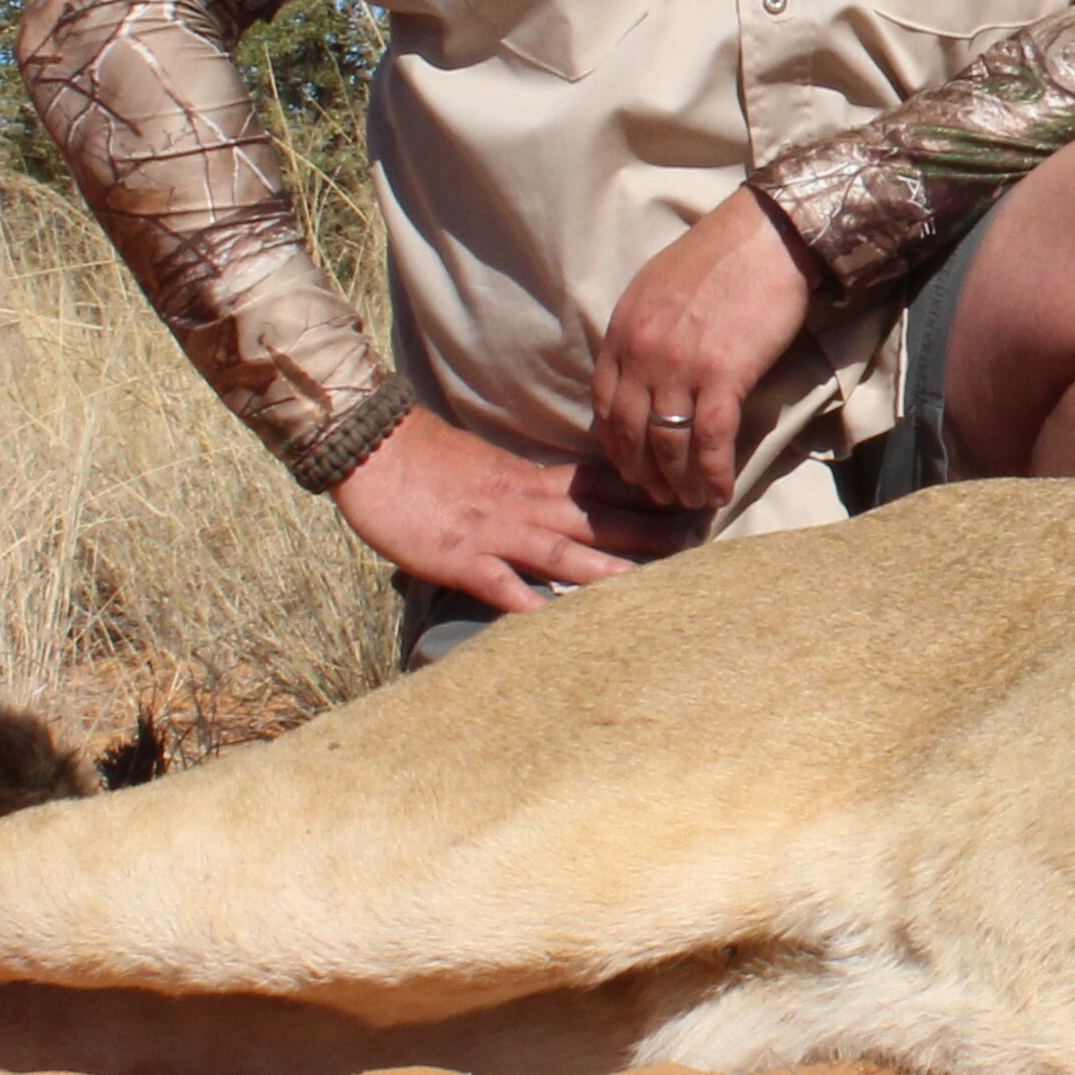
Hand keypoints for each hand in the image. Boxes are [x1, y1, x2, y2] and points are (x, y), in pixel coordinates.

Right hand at [330, 413, 693, 612]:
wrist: (375, 448)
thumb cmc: (426, 461)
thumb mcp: (489, 469)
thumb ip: (525, 487)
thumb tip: (555, 502)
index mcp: (532, 482)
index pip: (603, 485)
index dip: (647, 494)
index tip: (690, 499)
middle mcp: (525, 506)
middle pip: (600, 519)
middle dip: (650, 532)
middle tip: (699, 543)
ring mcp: (496, 533)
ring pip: (565, 552)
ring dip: (609, 571)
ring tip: (652, 588)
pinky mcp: (462, 558)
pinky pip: (503, 586)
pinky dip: (533, 605)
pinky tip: (561, 626)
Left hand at [589, 191, 816, 511]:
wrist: (766, 236)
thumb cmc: (719, 257)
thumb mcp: (656, 289)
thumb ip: (642, 332)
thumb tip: (643, 372)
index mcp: (622, 331)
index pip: (603, 403)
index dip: (615, 443)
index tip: (630, 464)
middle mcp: (641, 354)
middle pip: (629, 431)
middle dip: (642, 472)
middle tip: (658, 494)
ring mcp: (678, 367)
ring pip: (667, 444)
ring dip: (678, 483)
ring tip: (690, 502)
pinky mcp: (721, 376)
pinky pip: (709, 440)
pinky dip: (713, 473)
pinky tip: (719, 492)